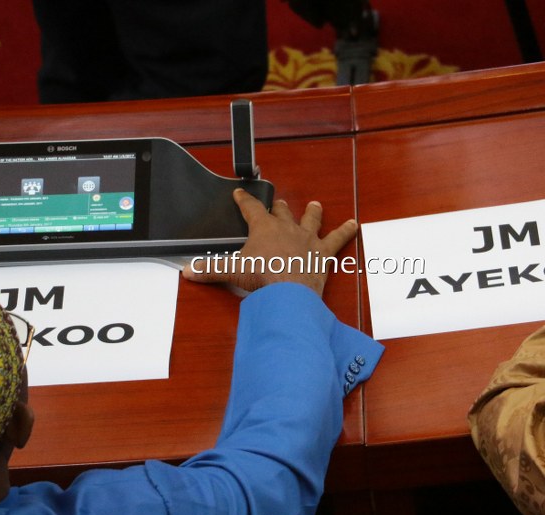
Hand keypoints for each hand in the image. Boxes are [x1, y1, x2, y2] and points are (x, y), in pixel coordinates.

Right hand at [182, 189, 357, 296]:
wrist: (288, 291)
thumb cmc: (262, 277)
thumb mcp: (231, 271)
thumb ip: (210, 269)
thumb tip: (189, 271)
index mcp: (264, 227)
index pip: (251, 208)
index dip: (244, 200)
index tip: (239, 193)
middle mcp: (287, 228)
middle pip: (282, 211)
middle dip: (279, 206)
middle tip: (278, 202)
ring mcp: (307, 239)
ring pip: (311, 220)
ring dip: (313, 212)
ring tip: (316, 205)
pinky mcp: (323, 253)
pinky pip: (337, 239)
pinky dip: (346, 232)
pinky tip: (355, 224)